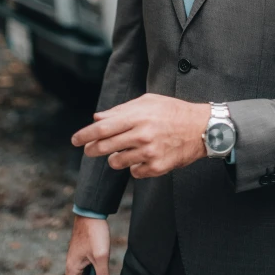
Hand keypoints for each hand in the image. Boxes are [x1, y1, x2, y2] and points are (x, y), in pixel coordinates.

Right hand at [65, 215, 109, 274]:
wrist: (92, 211)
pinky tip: (102, 271)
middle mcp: (72, 266)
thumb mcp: (101, 257)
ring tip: (102, 272)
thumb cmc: (94, 233)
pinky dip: (94, 273)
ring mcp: (78, 259)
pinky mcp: (84, 253)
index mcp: (72, 269)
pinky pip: (87, 269)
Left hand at [71, 94, 210, 177]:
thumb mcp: (147, 102)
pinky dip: (134, 166)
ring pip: (117, 162)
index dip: (84, 135)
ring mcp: (149, 153)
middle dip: (92, 150)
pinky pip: (134, 172)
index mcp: (137, 117)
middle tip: (89, 150)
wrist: (201, 128)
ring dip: (115, 158)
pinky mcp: (157, 168)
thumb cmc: (172, 111)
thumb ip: (121, 110)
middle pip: (104, 147)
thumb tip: (97, 118)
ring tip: (124, 150)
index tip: (74, 140)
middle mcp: (141, 135)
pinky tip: (142, 157)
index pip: (102, 128)